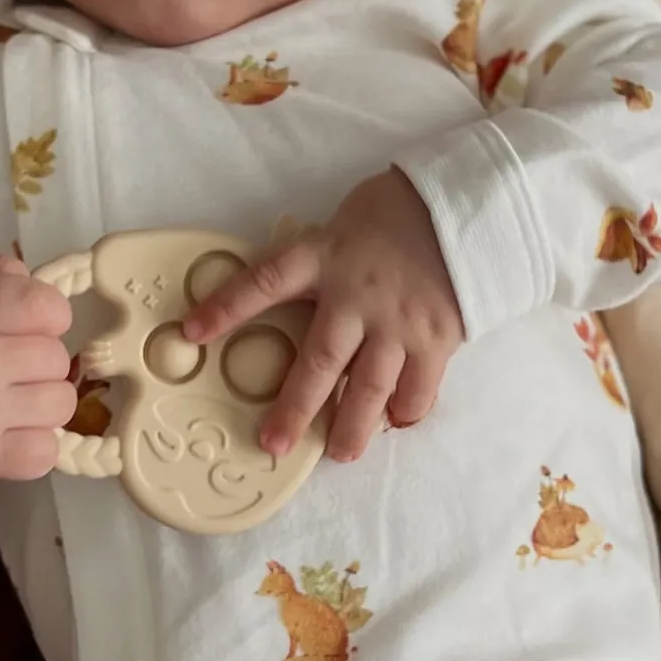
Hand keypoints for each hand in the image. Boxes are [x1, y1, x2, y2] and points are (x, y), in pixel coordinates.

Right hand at [0, 254, 76, 483]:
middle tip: (5, 368)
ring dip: (41, 403)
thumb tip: (39, 285)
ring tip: (6, 400)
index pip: (47, 306)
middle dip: (40, 361)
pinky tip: (4, 433)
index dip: (48, 315)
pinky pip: (46, 452)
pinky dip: (33, 445)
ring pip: (61, 404)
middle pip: (58, 358)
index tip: (27, 326)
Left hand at [182, 171, 464, 461]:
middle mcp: (356, 296)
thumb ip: (322, 261)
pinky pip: (417, 389)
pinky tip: (395, 422)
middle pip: (318, 362)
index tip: (191, 332)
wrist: (470, 206)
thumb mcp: (346, 224)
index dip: (226, 307)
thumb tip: (299, 298)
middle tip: (274, 444)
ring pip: (368, 389)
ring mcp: (396, 323)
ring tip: (339, 453)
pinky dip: (405, 410)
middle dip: (293, 408)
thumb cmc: (402, 210)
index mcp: (326, 257)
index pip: (265, 281)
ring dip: (351, 427)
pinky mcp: (435, 339)